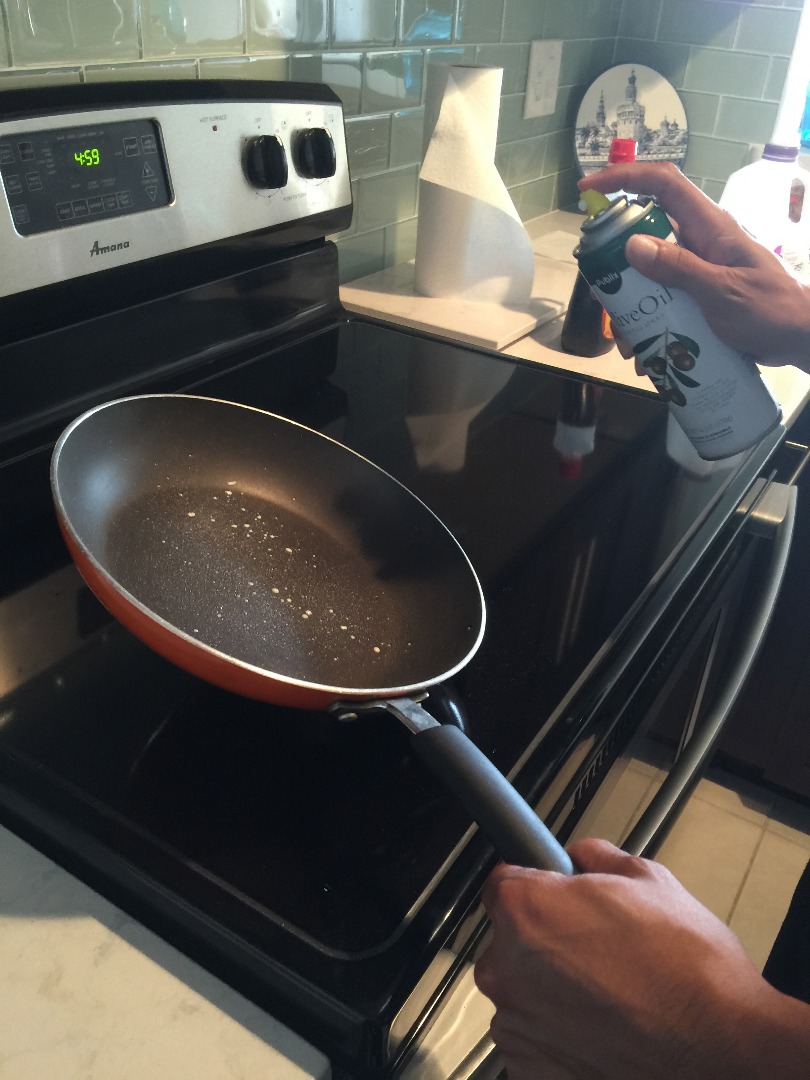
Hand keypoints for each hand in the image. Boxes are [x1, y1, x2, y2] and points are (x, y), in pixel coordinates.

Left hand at [475, 838, 809, 1079]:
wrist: (720, 1052)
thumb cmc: (689, 973)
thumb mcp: (649, 878)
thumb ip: (596, 857)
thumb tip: (582, 855)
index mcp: (526, 910)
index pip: (504, 880)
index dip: (537, 883)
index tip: (555, 893)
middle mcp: (507, 967)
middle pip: (510, 938)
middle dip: (546, 937)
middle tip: (597, 944)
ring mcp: (516, 1023)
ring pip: (523, 989)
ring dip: (552, 987)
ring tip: (610, 990)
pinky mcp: (529, 1068)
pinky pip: (533, 1034)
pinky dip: (560, 1030)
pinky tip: (604, 1023)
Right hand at [579, 162, 809, 369]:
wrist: (799, 337)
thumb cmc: (771, 310)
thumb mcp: (722, 291)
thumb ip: (680, 268)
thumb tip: (632, 244)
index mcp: (709, 227)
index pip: (663, 184)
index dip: (624, 178)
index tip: (589, 188)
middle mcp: (699, 241)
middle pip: (645, 234)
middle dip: (617, 263)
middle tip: (602, 292)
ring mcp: (698, 268)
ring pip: (650, 274)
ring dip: (631, 303)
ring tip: (626, 339)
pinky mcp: (698, 294)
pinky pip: (663, 300)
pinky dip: (648, 322)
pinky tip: (643, 351)